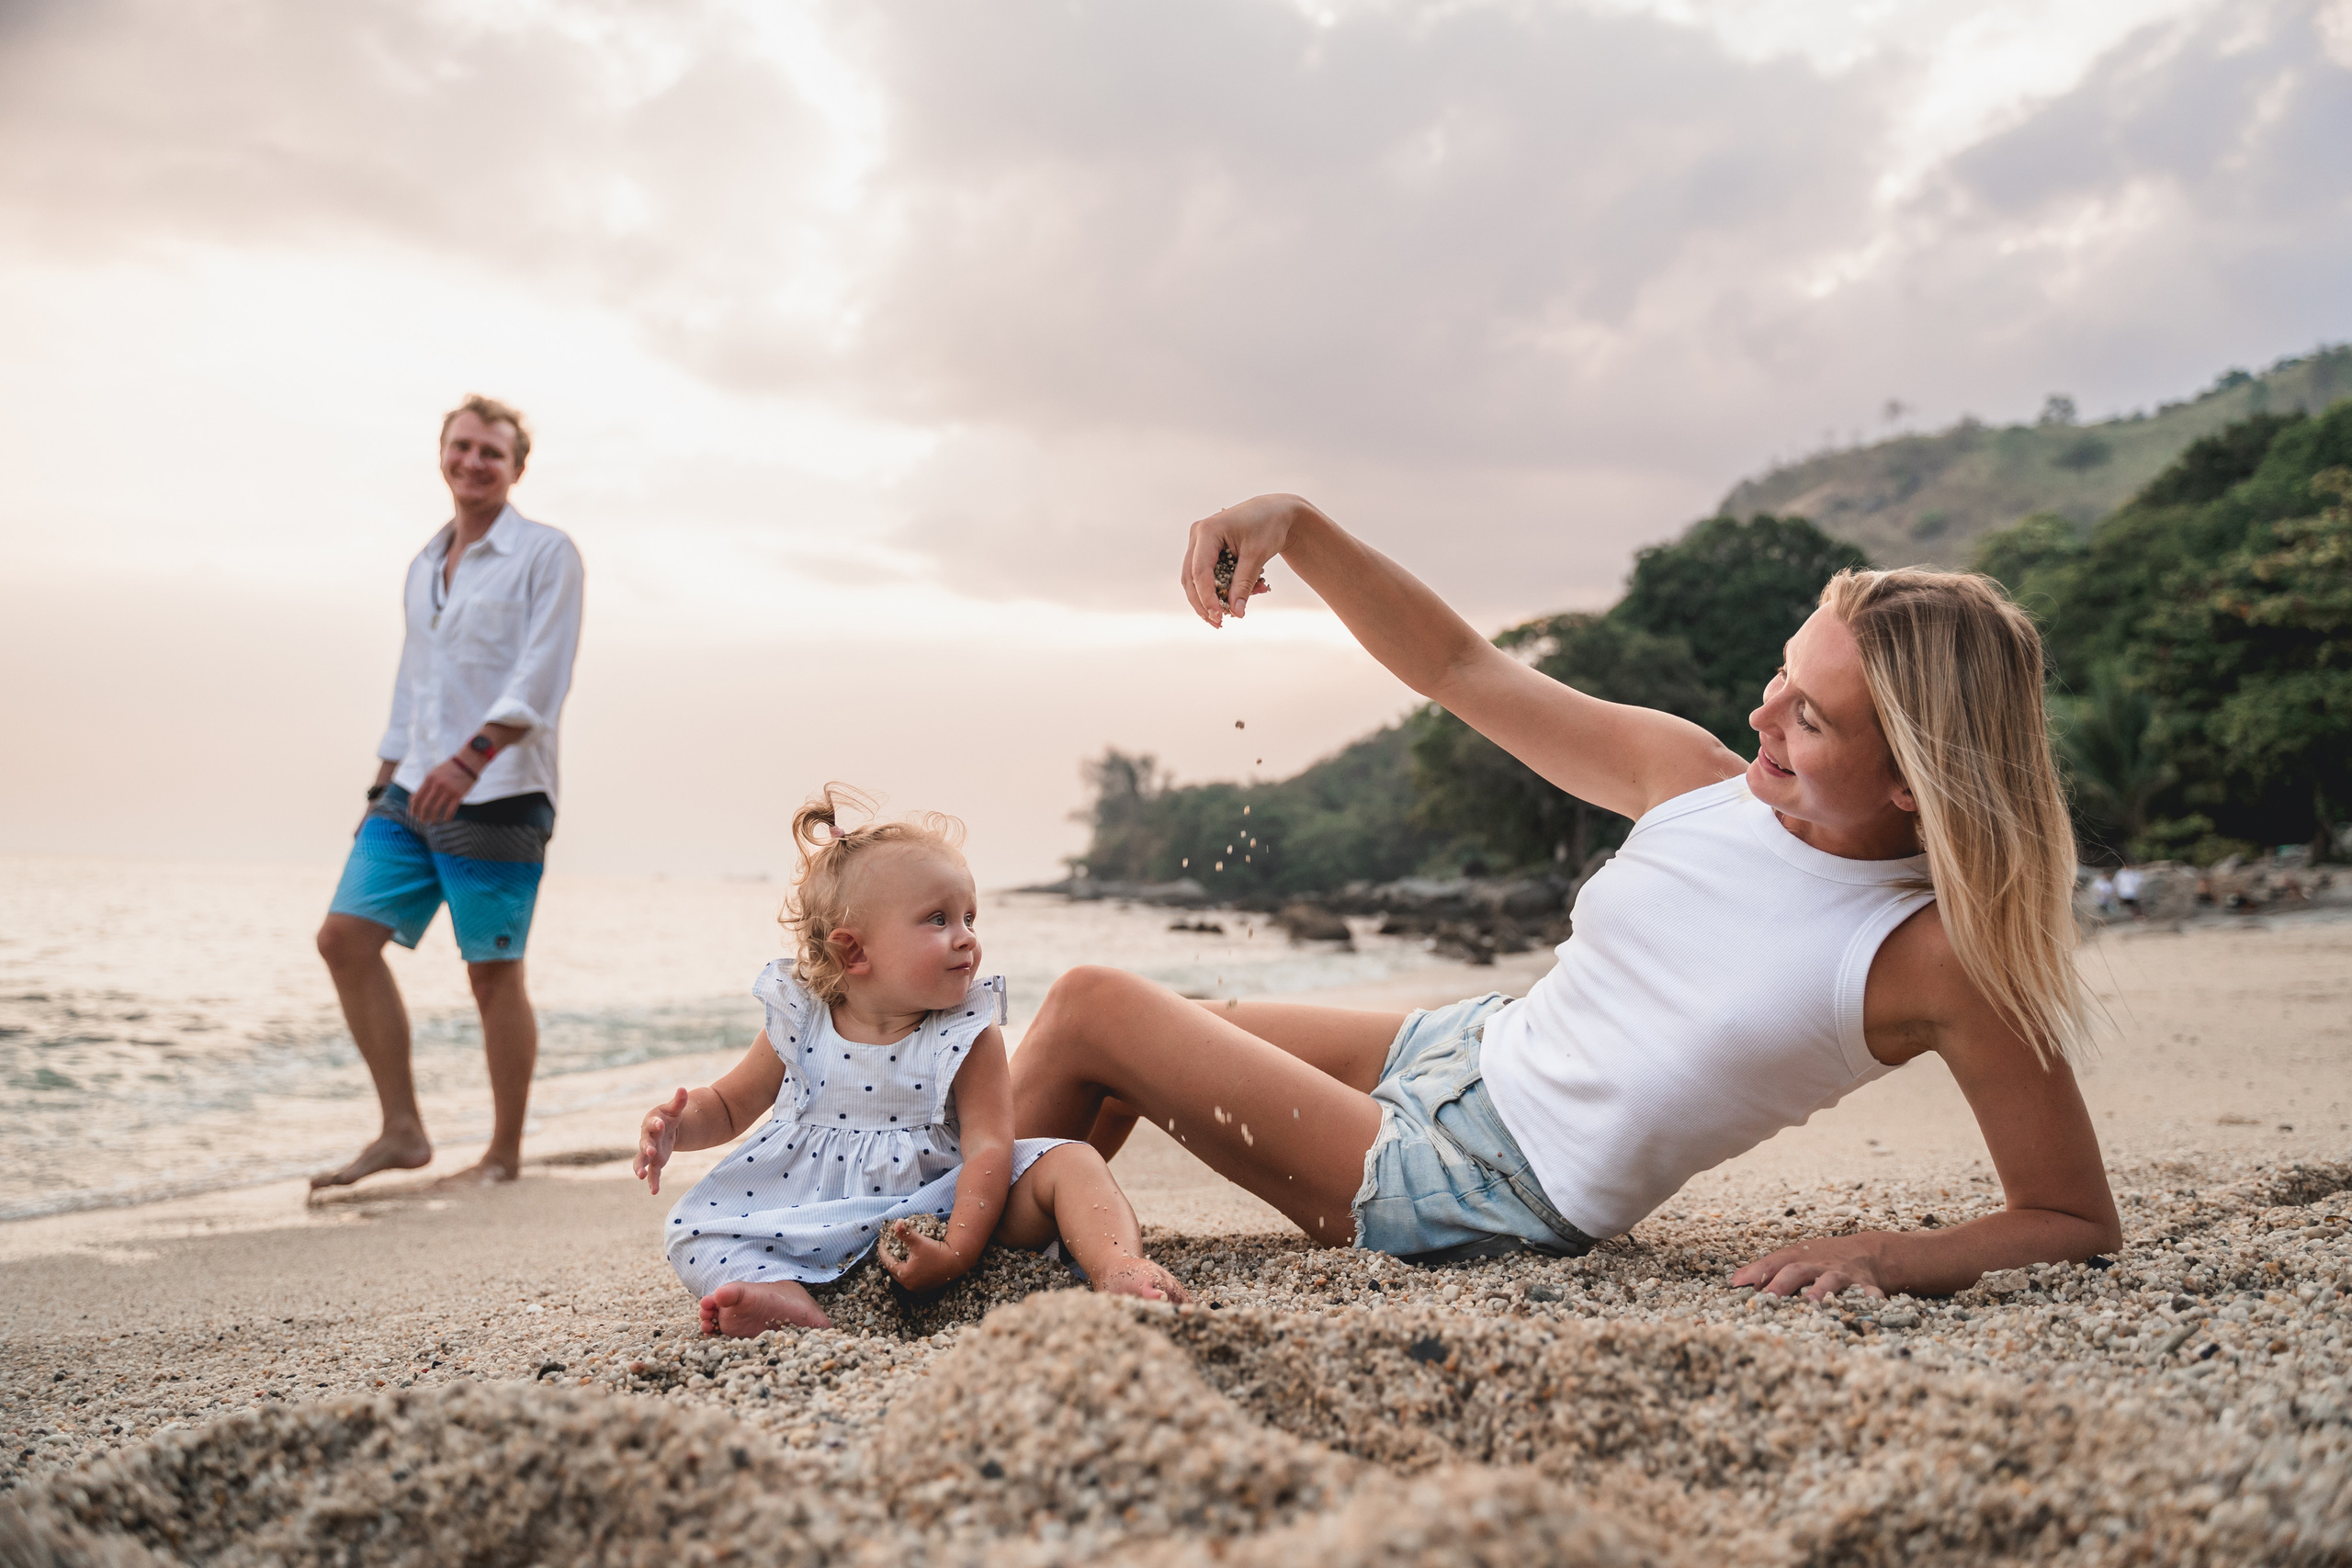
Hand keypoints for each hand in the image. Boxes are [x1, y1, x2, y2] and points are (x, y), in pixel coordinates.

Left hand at [407, 757, 477, 823]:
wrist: (467, 763)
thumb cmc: (448, 770)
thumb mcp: (434, 774)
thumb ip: (425, 786)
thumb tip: (413, 800)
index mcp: (429, 779)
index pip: (418, 797)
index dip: (414, 808)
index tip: (413, 814)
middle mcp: (437, 785)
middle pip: (426, 805)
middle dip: (422, 815)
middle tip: (422, 820)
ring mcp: (448, 791)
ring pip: (437, 810)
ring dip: (433, 818)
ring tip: (432, 822)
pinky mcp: (459, 795)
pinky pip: (450, 811)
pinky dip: (447, 818)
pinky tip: (445, 820)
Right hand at [636, 1088, 688, 1194]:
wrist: (665, 1128)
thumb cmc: (668, 1116)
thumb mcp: (674, 1109)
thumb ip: (679, 1101)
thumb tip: (683, 1089)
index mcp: (652, 1123)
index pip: (653, 1123)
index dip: (655, 1123)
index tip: (659, 1124)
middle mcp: (648, 1139)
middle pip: (644, 1143)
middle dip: (646, 1147)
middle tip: (649, 1152)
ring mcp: (650, 1152)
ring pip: (641, 1161)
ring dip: (640, 1168)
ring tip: (641, 1176)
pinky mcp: (655, 1163)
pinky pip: (653, 1173)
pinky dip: (653, 1182)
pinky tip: (654, 1192)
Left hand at [876, 1220, 975, 1294]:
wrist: (956, 1261)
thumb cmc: (937, 1251)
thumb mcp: (919, 1241)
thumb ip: (905, 1233)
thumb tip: (896, 1223)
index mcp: (904, 1275)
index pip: (888, 1262)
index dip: (883, 1251)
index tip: (881, 1242)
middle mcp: (909, 1284)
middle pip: (893, 1271)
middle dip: (890, 1259)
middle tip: (888, 1248)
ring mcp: (917, 1288)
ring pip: (902, 1276)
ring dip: (898, 1266)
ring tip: (897, 1255)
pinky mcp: (925, 1287)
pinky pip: (910, 1278)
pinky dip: (907, 1271)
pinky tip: (909, 1262)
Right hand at [1181, 495, 1291, 625]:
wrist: (1275, 512)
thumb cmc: (1268, 527)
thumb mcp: (1257, 556)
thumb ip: (1244, 584)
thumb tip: (1236, 612)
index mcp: (1208, 531)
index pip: (1200, 571)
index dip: (1207, 597)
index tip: (1219, 616)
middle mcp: (1198, 535)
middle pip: (1191, 577)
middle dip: (1203, 603)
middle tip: (1218, 623)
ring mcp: (1199, 542)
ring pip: (1194, 579)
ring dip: (1208, 599)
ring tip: (1223, 618)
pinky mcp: (1206, 550)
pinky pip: (1205, 575)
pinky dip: (1218, 589)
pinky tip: (1232, 601)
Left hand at [1733, 1232, 1892, 1300]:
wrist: (1868, 1251)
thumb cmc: (1822, 1258)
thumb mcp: (1795, 1257)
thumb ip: (1766, 1269)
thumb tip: (1733, 1282)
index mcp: (1797, 1257)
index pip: (1773, 1263)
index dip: (1756, 1273)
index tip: (1738, 1286)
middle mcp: (1817, 1264)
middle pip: (1797, 1271)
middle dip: (1782, 1284)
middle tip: (1767, 1299)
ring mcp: (1841, 1273)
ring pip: (1830, 1280)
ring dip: (1820, 1290)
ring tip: (1811, 1303)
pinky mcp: (1864, 1284)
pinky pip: (1867, 1293)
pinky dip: (1869, 1300)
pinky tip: (1869, 1308)